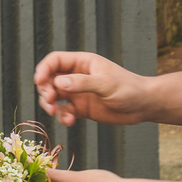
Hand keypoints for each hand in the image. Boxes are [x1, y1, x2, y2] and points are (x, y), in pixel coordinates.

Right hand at [34, 51, 148, 127]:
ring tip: (55, 112)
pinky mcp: (81, 108)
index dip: (44, 69)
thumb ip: (82, 83)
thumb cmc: (128, 89)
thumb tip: (58, 83)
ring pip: (53, 96)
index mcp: (82, 63)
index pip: (55, 61)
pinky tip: (70, 121)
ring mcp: (78, 93)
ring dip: (49, 104)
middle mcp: (77, 76)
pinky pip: (64, 111)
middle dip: (45, 90)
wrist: (143, 106)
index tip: (39, 82)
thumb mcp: (105, 84)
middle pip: (49, 79)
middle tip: (50, 100)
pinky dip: (62, 116)